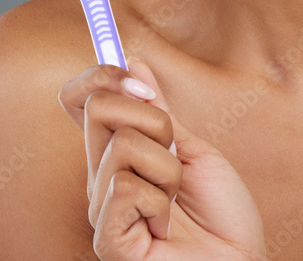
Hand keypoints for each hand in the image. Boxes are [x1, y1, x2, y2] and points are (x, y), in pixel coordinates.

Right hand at [59, 59, 266, 260]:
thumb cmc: (222, 215)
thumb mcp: (193, 151)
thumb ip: (160, 112)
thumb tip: (133, 63)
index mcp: (118, 154)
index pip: (80, 100)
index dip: (100, 76)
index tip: (139, 82)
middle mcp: (101, 177)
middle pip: (98, 107)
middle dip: (152, 118)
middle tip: (174, 152)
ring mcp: (101, 208)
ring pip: (122, 145)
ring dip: (167, 168)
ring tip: (176, 200)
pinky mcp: (107, 239)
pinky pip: (124, 187)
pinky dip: (160, 200)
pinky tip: (165, 226)